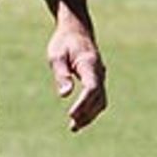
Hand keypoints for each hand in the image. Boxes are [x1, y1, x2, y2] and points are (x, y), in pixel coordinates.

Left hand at [47, 10, 106, 131]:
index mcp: (89, 64)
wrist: (76, 30)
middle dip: (87, 114)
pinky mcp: (98, 80)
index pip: (91, 88)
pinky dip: (90, 109)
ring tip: (74, 127)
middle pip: (98, 98)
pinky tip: (79, 118)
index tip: (71, 114)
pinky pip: (98, 98)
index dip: (83, 103)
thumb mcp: (56, 54)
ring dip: (89, 115)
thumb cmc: (64, 42)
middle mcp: (99, 72)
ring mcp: (101, 76)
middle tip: (73, 126)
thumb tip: (64, 95)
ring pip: (100, 101)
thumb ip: (61, 73)